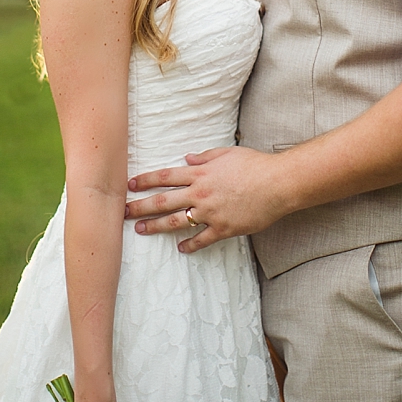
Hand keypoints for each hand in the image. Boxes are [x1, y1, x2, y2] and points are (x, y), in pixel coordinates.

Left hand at [125, 146, 286, 252]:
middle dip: (141, 206)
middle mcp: (201, 193)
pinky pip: (202, 239)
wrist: (277, 184)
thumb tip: (188, 158)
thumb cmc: (254, 165)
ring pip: (177, 221)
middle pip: (163, 200)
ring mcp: (211, 213)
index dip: (145, 180)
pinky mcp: (224, 228)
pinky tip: (181, 248)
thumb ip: (205, 157)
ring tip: (141, 230)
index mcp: (200, 173)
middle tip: (123, 212)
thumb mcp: (227, 153)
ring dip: (157, 226)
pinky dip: (190, 245)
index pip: (165, 177)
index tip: (130, 184)